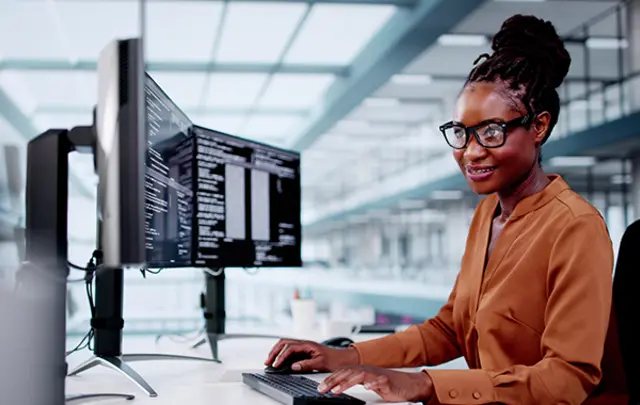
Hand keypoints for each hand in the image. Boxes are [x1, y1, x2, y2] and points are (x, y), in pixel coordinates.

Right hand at [264, 339, 358, 371]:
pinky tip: (278, 361)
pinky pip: (289, 350)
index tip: (276, 365)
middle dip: (274, 351)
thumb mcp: (321, 363)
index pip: (289, 348)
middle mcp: (304, 343)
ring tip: (270, 361)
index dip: (281, 356)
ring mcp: (303, 346)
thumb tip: (293, 366)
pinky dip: (281, 354)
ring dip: (276, 351)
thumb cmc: (335, 359)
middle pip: (284, 342)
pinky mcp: (303, 351)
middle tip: (267, 362)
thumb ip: (307, 364)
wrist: (343, 358)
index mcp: (307, 344)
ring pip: (285, 345)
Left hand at [318, 365, 432, 402]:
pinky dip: (372, 383)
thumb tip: (337, 386)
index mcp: (361, 370)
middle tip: (323, 389)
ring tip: (337, 390)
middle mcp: (368, 370)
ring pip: (360, 375)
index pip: (343, 372)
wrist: (408, 384)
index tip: (320, 387)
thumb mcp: (368, 383)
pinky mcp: (387, 380)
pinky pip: (379, 381)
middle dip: (333, 381)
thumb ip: (354, 382)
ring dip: (347, 382)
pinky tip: (367, 387)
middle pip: (347, 372)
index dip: (330, 379)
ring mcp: (377, 374)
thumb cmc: (388, 384)